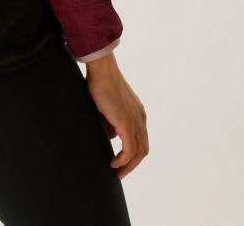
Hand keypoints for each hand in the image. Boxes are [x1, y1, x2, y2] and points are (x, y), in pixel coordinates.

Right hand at [85, 54, 148, 178]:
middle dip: (132, 164)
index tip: (121, 161)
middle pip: (143, 149)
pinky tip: (113, 163)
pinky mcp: (126, 123)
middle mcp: (140, 118)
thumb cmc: (101, 83)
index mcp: (137, 113)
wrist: (102, 70)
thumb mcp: (108, 107)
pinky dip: (122, 160)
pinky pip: (129, 150)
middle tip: (120, 173)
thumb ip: (111, 121)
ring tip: (117, 172)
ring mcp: (135, 121)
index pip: (140, 139)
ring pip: (138, 152)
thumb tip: (110, 135)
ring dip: (128, 166)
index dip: (132, 153)